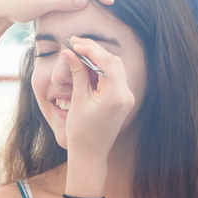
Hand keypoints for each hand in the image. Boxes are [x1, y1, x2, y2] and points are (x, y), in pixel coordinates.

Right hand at [57, 37, 135, 161]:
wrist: (90, 154)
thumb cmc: (81, 132)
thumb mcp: (78, 100)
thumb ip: (77, 73)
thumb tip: (69, 52)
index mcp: (115, 95)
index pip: (106, 61)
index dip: (90, 48)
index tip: (73, 43)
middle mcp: (126, 95)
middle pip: (113, 61)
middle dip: (94, 50)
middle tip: (74, 43)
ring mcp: (127, 98)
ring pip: (115, 67)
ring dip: (98, 58)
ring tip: (78, 53)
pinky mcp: (124, 100)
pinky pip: (115, 77)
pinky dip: (102, 69)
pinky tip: (87, 66)